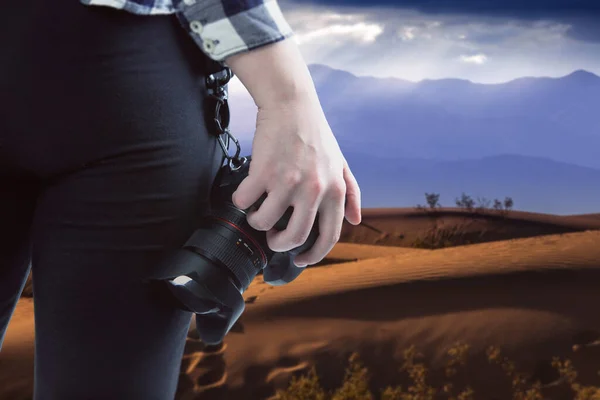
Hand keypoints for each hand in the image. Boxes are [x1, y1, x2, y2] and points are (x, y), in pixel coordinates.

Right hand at [231, 96, 360, 266]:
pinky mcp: (263, 172)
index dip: (313, 254)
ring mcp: (287, 182)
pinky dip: (241, 201)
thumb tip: (355, 219)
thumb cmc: (315, 134)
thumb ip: (350, 193)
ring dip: (256, 222)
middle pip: (293, 237)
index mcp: (334, 191)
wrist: (292, 105)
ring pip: (264, 222)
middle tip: (273, 237)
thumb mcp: (341, 163)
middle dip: (279, 244)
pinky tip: (245, 193)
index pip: (328, 236)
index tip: (301, 259)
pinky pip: (245, 201)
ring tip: (257, 211)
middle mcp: (313, 190)